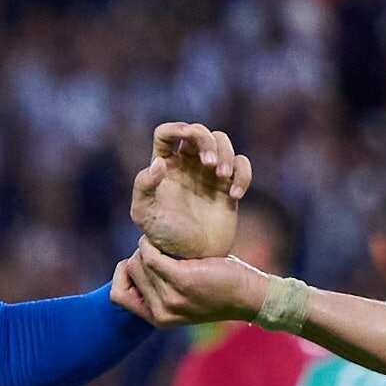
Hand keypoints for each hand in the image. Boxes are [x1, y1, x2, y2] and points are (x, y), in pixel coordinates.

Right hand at [124, 242, 270, 326]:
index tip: (139, 263)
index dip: (123, 275)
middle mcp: (160, 312)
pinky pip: (151, 255)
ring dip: (147, 246)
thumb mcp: (183, 297)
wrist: (250, 297)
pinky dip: (152, 243)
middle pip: (130, 272)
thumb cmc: (218, 291)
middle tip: (159, 247)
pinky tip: (164, 238)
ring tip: (164, 242)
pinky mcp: (181, 280)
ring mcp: (170, 298)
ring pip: (138, 261)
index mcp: (157, 319)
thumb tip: (132, 262)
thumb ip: (159, 288)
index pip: (116, 296)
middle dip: (139, 255)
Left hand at [131, 123, 250, 260]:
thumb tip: (159, 163)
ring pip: (222, 141)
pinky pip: (242, 164)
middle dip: (206, 141)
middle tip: (209, 164)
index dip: (175, 128)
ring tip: (222, 177)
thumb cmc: (163, 236)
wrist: (192, 257)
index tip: (185, 136)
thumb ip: (143, 187)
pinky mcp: (229, 184)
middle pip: (198, 131)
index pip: (166, 133)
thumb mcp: (144, 214)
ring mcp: (210, 172)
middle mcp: (187, 163)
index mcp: (164, 164)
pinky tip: (234, 195)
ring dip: (226, 154)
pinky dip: (243, 175)